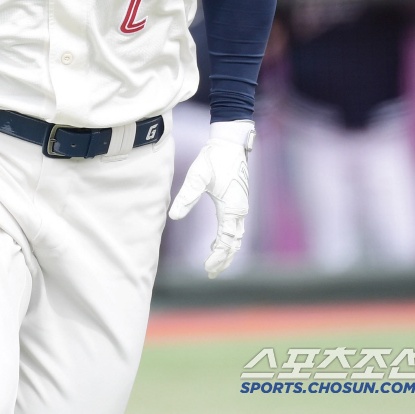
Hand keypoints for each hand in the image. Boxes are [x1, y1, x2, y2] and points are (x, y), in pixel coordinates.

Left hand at [168, 120, 253, 277]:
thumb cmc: (214, 158)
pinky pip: (236, 227)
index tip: (207, 269)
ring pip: (237, 237)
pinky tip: (217, 242)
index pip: (227, 241)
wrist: (229, 143)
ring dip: (227, 251)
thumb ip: (186, 197)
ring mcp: (241, 206)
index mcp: (232, 208)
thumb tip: (173, 216)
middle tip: (210, 273)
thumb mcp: (197, 176)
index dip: (218, 257)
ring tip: (214, 263)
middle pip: (235, 243)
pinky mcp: (238, 201)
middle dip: (224, 260)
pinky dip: (228, 239)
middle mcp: (240, 210)